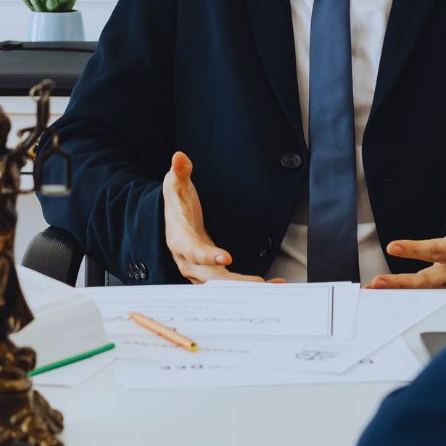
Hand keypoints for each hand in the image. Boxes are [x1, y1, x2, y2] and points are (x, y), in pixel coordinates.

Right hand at [163, 151, 267, 282]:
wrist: (174, 221)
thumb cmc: (176, 204)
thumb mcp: (175, 185)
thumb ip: (179, 172)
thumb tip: (179, 157)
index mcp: (179, 240)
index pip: (192, 250)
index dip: (207, 255)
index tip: (226, 257)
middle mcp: (189, 260)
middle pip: (211, 276)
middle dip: (234, 282)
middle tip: (258, 282)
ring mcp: (201, 269)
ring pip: (222, 285)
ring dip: (245, 287)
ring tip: (272, 286)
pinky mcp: (213, 272)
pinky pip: (230, 284)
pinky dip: (249, 286)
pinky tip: (272, 283)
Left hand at [369, 175, 445, 288]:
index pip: (437, 250)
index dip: (414, 250)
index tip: (392, 246)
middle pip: (428, 281)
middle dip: (402, 283)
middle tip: (378, 281)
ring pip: (421, 291)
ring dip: (395, 291)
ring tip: (370, 288)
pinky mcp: (438, 285)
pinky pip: (418, 291)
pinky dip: (398, 292)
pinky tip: (376, 290)